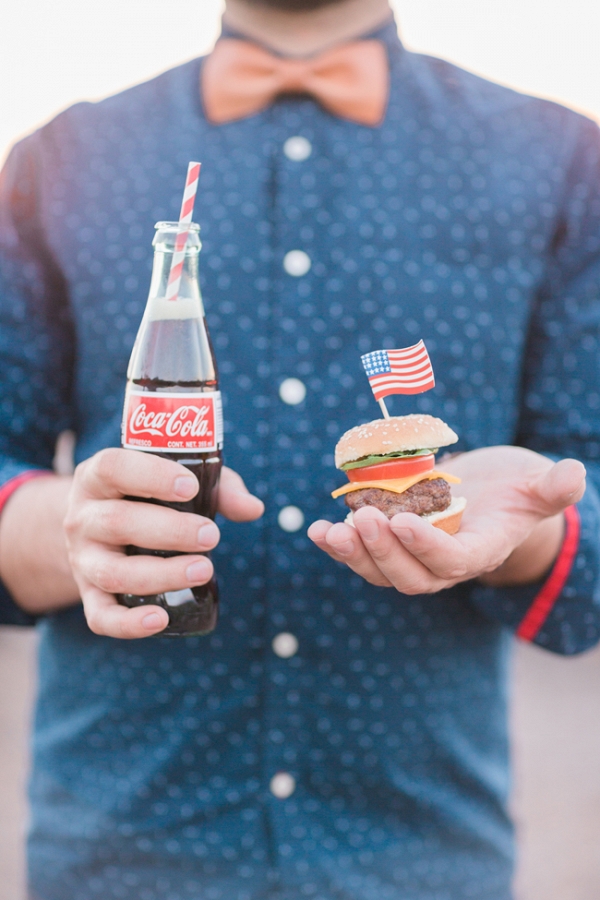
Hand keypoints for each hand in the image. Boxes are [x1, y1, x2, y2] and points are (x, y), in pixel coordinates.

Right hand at [65, 449, 263, 638]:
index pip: (113, 468)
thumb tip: (253, 508)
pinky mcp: (90, 595)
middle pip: (116, 523)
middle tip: (212, 535)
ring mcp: (82, 560)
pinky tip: (160, 619)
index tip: (191, 487)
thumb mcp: (176, 482)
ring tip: (204, 570)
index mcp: (97, 478)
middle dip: (170, 531)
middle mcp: (82, 518)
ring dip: (161, 574)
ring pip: (113, 573)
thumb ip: (217, 489)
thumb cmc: (147, 497)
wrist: (98, 529)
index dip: (151, 476)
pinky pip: (101, 617)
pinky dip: (128, 624)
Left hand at [308, 446, 585, 594]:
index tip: (403, 521)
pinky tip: (315, 530)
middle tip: (363, 520)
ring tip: (331, 530)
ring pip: (380, 573)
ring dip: (353, 555)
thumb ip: (552, 488)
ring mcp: (414, 558)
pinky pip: (361, 555)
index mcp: (480, 551)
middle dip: (383, 553)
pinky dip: (337, 546)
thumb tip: (572, 475)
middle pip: (410, 577)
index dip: (427, 548)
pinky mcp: (392, 546)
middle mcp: (444, 564)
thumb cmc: (515, 488)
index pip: (452, 562)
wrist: (490, 497)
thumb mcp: (536, 485)